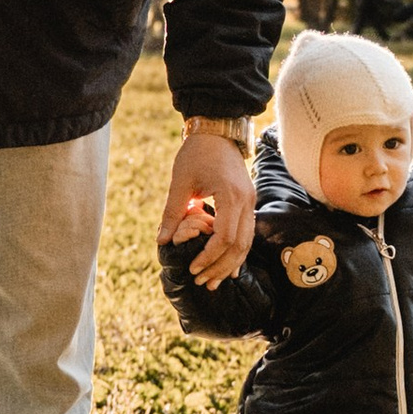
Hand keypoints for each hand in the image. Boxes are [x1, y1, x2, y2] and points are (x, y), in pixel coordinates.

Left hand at [161, 130, 255, 286]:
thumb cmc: (196, 153)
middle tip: (203, 282)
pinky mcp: (248, 203)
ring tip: (214, 281)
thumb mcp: (179, 182)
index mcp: (230, 195)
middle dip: (221, 267)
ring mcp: (250, 202)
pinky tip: (229, 267)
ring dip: (231, 264)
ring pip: (247, 242)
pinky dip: (237, 252)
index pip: (225, 237)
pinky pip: (247, 234)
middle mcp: (246, 201)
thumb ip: (173, 213)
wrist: (217, 132)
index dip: (209, 257)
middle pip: (240, 245)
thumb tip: (162, 242)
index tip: (193, 268)